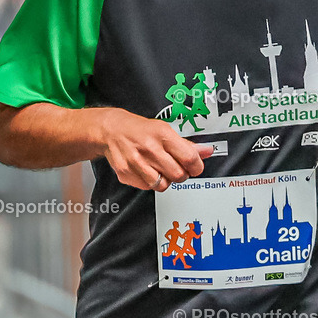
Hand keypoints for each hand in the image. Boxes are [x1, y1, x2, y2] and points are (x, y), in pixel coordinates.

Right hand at [99, 109, 213, 191]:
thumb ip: (186, 144)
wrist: (111, 130)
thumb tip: (206, 152)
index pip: (190, 158)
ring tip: (162, 169)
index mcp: (162, 135)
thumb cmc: (140, 130)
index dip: (197, 166)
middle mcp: (149, 149)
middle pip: (178, 175)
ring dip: (166, 180)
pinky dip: (152, 182)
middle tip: (177, 167)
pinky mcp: (126, 174)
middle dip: (182, 174)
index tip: (195, 167)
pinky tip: (148, 171)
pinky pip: (148, 187)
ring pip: (163, 185)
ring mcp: (136, 163)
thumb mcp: (165, 130)